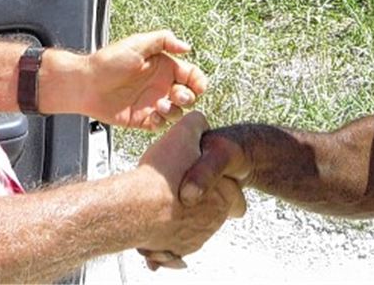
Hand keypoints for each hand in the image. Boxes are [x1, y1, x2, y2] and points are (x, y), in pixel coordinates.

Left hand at [82, 30, 206, 129]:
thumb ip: (164, 40)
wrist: (86, 84)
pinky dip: (162, 123)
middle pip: (189, 95)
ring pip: (178, 112)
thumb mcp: (138, 43)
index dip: (199, 81)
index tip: (198, 86)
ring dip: (176, 110)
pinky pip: (161, 125)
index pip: (191, 75)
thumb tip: (187, 46)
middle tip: (176, 94)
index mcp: (163, 66)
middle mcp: (160, 85)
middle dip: (188, 96)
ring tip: (161, 105)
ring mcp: (153, 103)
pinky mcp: (143, 119)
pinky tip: (153, 116)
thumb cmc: (108, 61)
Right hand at [134, 112, 245, 266]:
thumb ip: (196, 124)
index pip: (237, 199)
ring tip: (165, 202)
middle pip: (212, 214)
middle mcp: (212, 221)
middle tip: (184, 190)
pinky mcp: (172, 251)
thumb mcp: (185, 132)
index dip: (225, 187)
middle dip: (200, 204)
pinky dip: (165, 238)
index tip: (217, 184)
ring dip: (181, 218)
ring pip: (191, 229)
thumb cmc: (163, 175)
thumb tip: (199, 122)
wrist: (136, 208)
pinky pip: (172, 247)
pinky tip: (155, 221)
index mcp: (223, 195)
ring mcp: (192, 239)